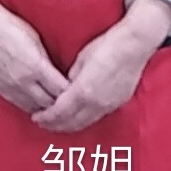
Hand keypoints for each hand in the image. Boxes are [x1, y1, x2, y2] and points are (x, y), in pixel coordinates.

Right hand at [0, 4, 69, 113]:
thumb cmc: (10, 26)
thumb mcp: (36, 39)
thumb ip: (47, 59)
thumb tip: (58, 73)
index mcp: (35, 66)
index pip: (59, 90)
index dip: (70, 93)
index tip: (76, 92)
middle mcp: (23, 81)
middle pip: (47, 103)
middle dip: (59, 104)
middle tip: (68, 103)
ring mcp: (9, 87)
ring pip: (32, 108)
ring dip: (43, 107)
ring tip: (52, 106)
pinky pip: (17, 103)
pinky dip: (28, 104)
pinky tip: (34, 101)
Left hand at [28, 5, 167, 133]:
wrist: (134, 45)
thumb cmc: (107, 45)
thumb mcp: (82, 58)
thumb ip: (71, 77)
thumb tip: (65, 87)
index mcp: (83, 91)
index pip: (60, 112)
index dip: (47, 117)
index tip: (37, 118)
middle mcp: (96, 103)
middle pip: (71, 122)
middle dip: (55, 125)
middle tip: (44, 122)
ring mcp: (108, 105)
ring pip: (84, 123)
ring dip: (69, 124)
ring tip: (58, 122)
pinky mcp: (117, 103)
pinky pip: (96, 116)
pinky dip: (83, 119)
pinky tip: (79, 115)